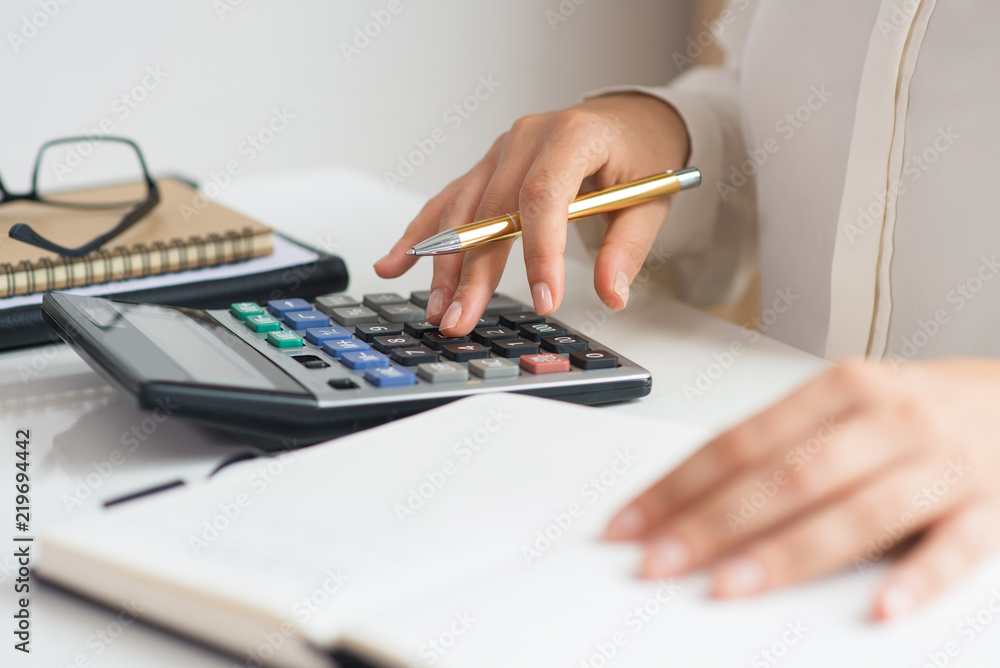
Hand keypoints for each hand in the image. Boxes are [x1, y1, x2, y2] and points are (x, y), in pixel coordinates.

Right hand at [374, 93, 689, 335]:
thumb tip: (611, 294)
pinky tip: (394, 263)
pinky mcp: (486, 169)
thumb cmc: (638, 153)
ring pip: (463, 210)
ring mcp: (500, 152)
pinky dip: (421, 234)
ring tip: (436, 309)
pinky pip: (448, 201)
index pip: (545, 195)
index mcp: (572, 136)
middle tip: (462, 318)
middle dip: (475, 271)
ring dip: (444, 263)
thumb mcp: (650, 198)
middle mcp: (527, 138)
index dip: (540, 250)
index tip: (543, 298)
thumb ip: (627, 247)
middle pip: (492, 210)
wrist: (626, 119)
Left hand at [606, 359, 999, 618]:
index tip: (631, 523)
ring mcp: (940, 462)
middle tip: (658, 561)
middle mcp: (886, 418)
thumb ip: (778, 447)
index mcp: (838, 389)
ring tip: (729, 586)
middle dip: (711, 524)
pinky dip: (917, 579)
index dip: (678, 485)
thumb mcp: (843, 408)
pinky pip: (954, 548)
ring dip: (786, 553)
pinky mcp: (991, 507)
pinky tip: (880, 609)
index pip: (739, 442)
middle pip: (784, 477)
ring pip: (854, 511)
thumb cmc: (911, 411)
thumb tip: (690, 498)